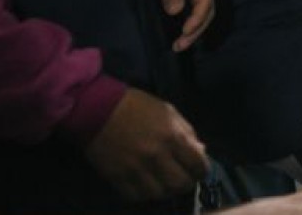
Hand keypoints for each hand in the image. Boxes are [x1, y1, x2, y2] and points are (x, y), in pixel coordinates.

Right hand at [84, 88, 207, 201]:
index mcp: (171, 136)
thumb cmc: (137, 106)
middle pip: (180, 184)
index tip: (199, 171)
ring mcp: (136, 169)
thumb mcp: (169, 112)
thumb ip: (187, 133)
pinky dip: (144, 194)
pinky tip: (146, 185)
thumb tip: (200, 152)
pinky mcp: (117, 177)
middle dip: (186, 183)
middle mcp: (156, 155)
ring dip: (165, 190)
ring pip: (159, 194)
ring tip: (164, 183)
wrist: (99, 109)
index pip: (197, 164)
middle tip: (183, 179)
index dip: (202, 171)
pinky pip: (136, 196)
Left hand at [148, 0, 214, 52]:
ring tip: (179, 45)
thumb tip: (175, 12)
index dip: (196, 20)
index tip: (184, 32)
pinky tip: (183, 34)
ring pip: (204, 15)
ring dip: (194, 31)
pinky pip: (198, 12)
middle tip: (179, 46)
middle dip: (195, 31)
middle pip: (208, 13)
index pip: (205, 4)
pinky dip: (192, 25)